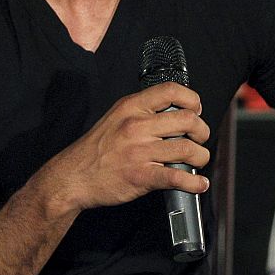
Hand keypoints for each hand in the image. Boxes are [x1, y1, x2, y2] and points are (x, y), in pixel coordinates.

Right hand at [39, 82, 209, 213]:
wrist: (72, 177)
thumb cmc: (95, 149)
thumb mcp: (115, 118)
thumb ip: (141, 113)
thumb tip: (174, 114)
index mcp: (131, 107)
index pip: (171, 91)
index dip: (192, 100)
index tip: (195, 111)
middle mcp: (136, 126)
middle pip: (187, 120)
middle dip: (202, 131)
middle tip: (199, 139)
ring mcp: (139, 152)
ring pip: (187, 149)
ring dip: (201, 156)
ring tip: (198, 160)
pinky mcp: (140, 176)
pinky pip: (176, 177)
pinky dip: (193, 183)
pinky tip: (198, 184)